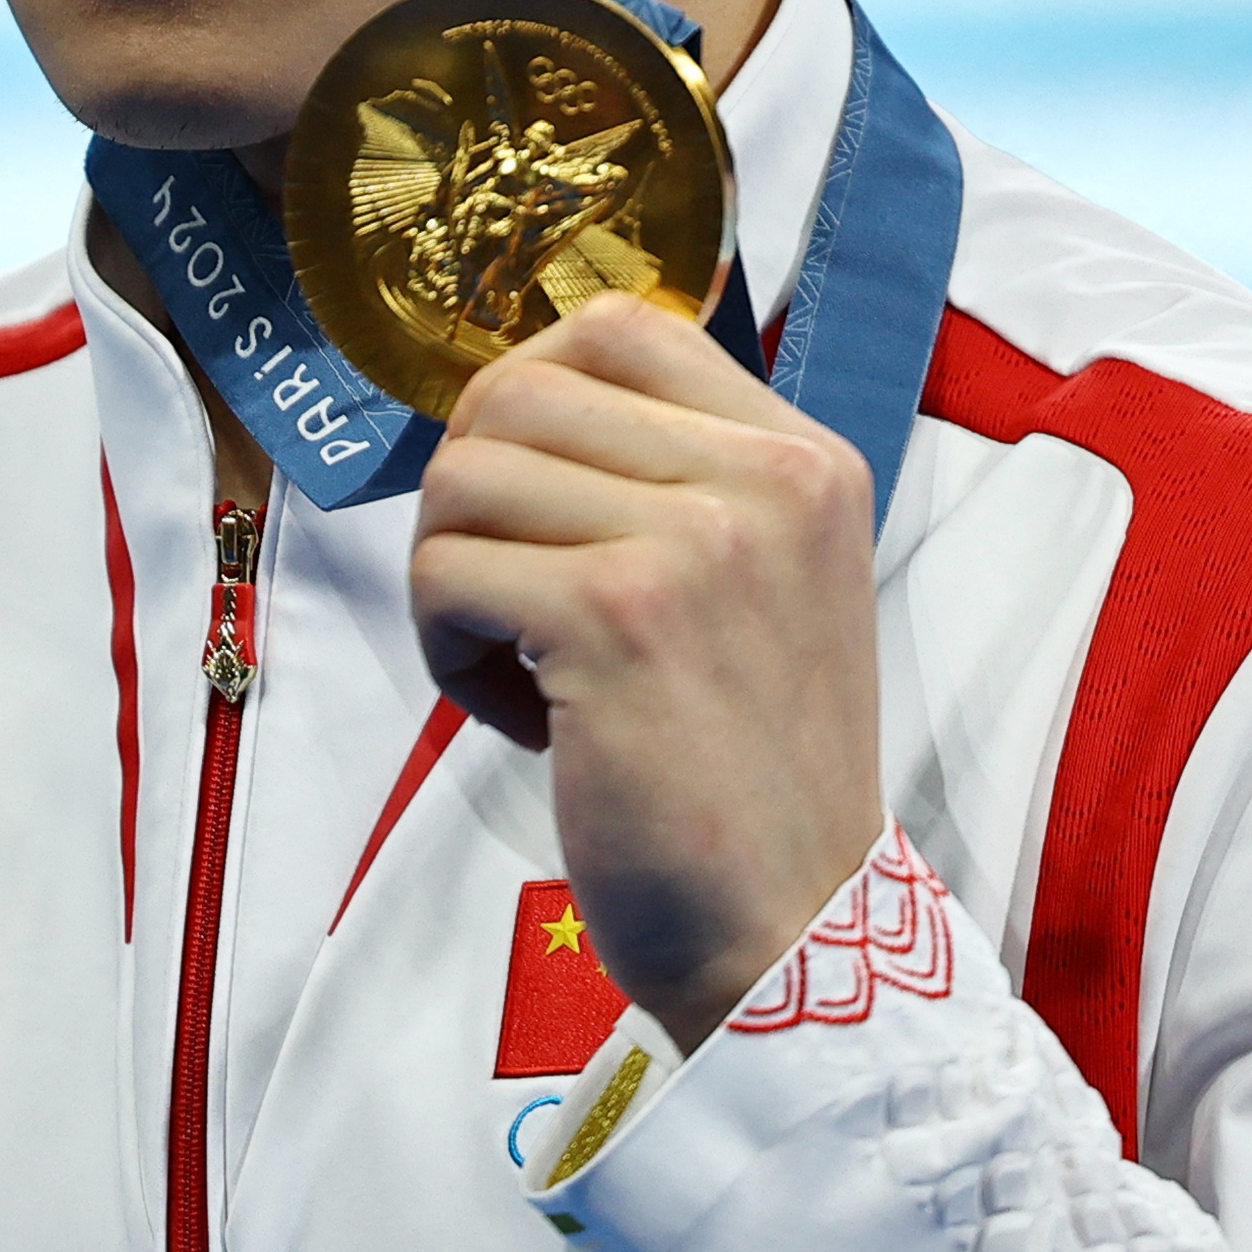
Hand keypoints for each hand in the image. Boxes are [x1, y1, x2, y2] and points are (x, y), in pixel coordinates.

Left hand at [406, 294, 881, 1048]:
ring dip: (454, 579)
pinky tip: (523, 716)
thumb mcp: (762, 584)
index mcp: (805, 458)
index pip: (617, 327)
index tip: (533, 504)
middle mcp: (766, 479)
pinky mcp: (615, 618)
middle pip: (514, 392)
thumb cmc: (748, 766)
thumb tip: (510, 402)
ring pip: (462, 477)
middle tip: (512, 602)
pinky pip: (446, 572)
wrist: (791, 924)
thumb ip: (674, 482)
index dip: (527, 397)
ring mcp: (695, 541)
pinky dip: (449, 650)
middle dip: (472, 499)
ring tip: (521, 668)